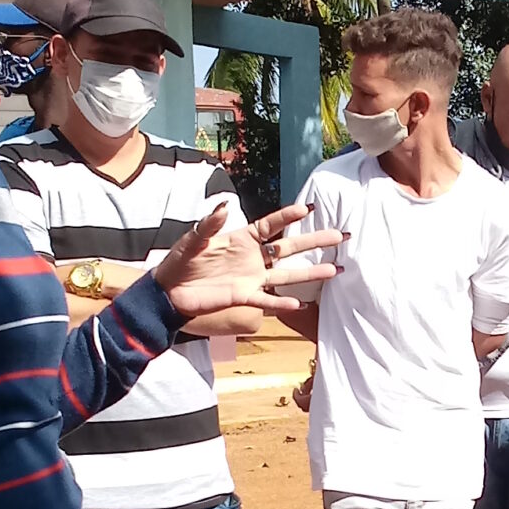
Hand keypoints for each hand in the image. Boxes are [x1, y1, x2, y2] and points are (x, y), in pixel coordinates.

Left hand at [152, 201, 344, 319]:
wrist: (169, 291)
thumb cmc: (180, 261)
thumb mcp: (193, 239)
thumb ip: (210, 224)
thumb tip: (223, 206)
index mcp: (242, 238)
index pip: (271, 225)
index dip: (289, 217)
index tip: (308, 208)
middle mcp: (252, 258)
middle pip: (289, 248)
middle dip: (315, 242)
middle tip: (340, 236)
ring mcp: (251, 278)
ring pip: (287, 275)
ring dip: (310, 273)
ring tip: (335, 269)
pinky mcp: (243, 297)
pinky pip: (266, 300)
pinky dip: (282, 303)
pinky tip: (300, 303)